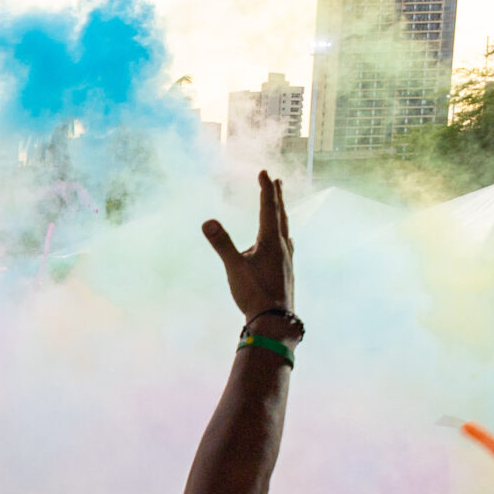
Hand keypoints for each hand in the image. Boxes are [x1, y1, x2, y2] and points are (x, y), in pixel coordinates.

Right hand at [201, 171, 294, 325]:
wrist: (275, 320)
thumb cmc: (254, 294)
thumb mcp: (234, 268)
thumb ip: (222, 243)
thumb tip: (207, 222)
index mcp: (271, 241)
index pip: (268, 208)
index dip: (265, 189)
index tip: (264, 172)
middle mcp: (282, 246)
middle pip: (280, 215)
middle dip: (277, 197)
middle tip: (277, 180)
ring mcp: (287, 259)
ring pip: (286, 229)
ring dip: (281, 214)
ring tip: (280, 206)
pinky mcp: (286, 270)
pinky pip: (287, 245)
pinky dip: (284, 234)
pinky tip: (286, 241)